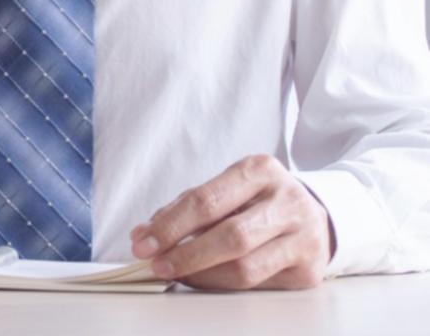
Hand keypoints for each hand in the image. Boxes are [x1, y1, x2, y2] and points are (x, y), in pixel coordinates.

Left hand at [130, 154, 333, 288]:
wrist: (313, 215)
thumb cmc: (256, 200)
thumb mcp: (226, 188)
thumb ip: (186, 207)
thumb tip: (143, 234)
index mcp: (260, 170)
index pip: (207, 200)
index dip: (170, 224)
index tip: (142, 242)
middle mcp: (287, 201)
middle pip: (230, 236)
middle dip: (185, 254)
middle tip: (154, 264)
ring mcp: (304, 237)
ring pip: (245, 267)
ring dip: (202, 274)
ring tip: (175, 273)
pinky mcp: (309, 270)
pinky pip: (258, 284)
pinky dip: (222, 284)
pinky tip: (202, 280)